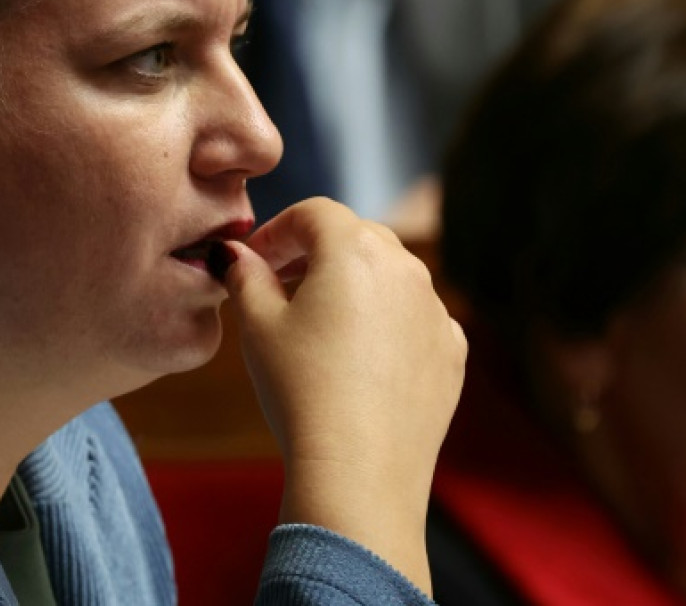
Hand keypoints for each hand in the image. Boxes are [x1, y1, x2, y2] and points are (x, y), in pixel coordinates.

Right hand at [220, 198, 466, 593]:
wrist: (359, 471)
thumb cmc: (301, 390)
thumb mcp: (256, 325)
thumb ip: (244, 275)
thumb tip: (234, 255)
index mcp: (355, 249)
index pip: (312, 214)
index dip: (277, 231)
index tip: (254, 260)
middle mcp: (406, 269)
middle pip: (357, 237)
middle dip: (316, 252)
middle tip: (281, 283)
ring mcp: (436, 310)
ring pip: (390, 277)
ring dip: (354, 287)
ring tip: (318, 325)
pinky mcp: (451, 352)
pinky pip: (414, 319)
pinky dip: (387, 324)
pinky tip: (358, 359)